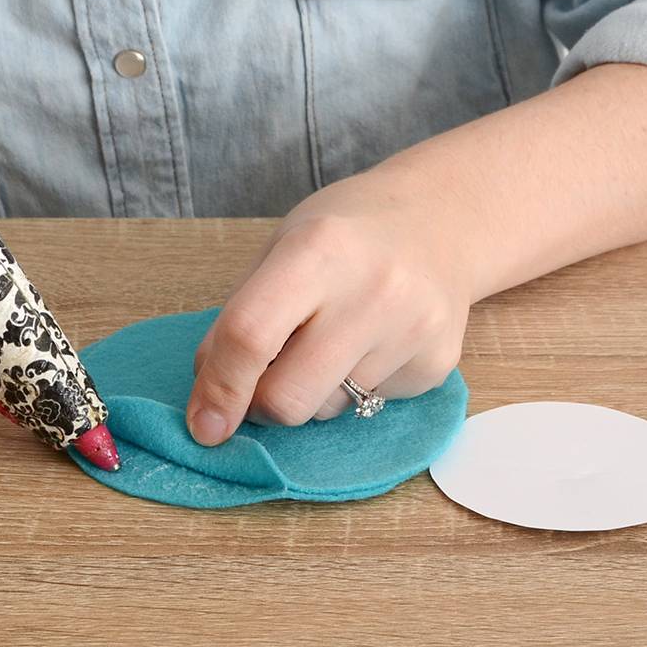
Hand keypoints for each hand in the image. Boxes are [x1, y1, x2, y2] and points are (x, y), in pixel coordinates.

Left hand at [186, 166, 471, 444]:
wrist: (443, 221)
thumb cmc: (344, 235)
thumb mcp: (279, 251)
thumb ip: (240, 318)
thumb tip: (210, 399)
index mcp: (319, 248)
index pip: (251, 336)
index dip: (218, 388)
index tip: (203, 425)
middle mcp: (374, 290)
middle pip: (288, 397)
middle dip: (258, 406)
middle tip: (260, 380)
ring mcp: (413, 331)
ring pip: (325, 410)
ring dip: (307, 392)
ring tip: (328, 342)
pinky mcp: (436, 365)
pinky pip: (367, 408)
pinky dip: (349, 388)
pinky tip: (369, 344)